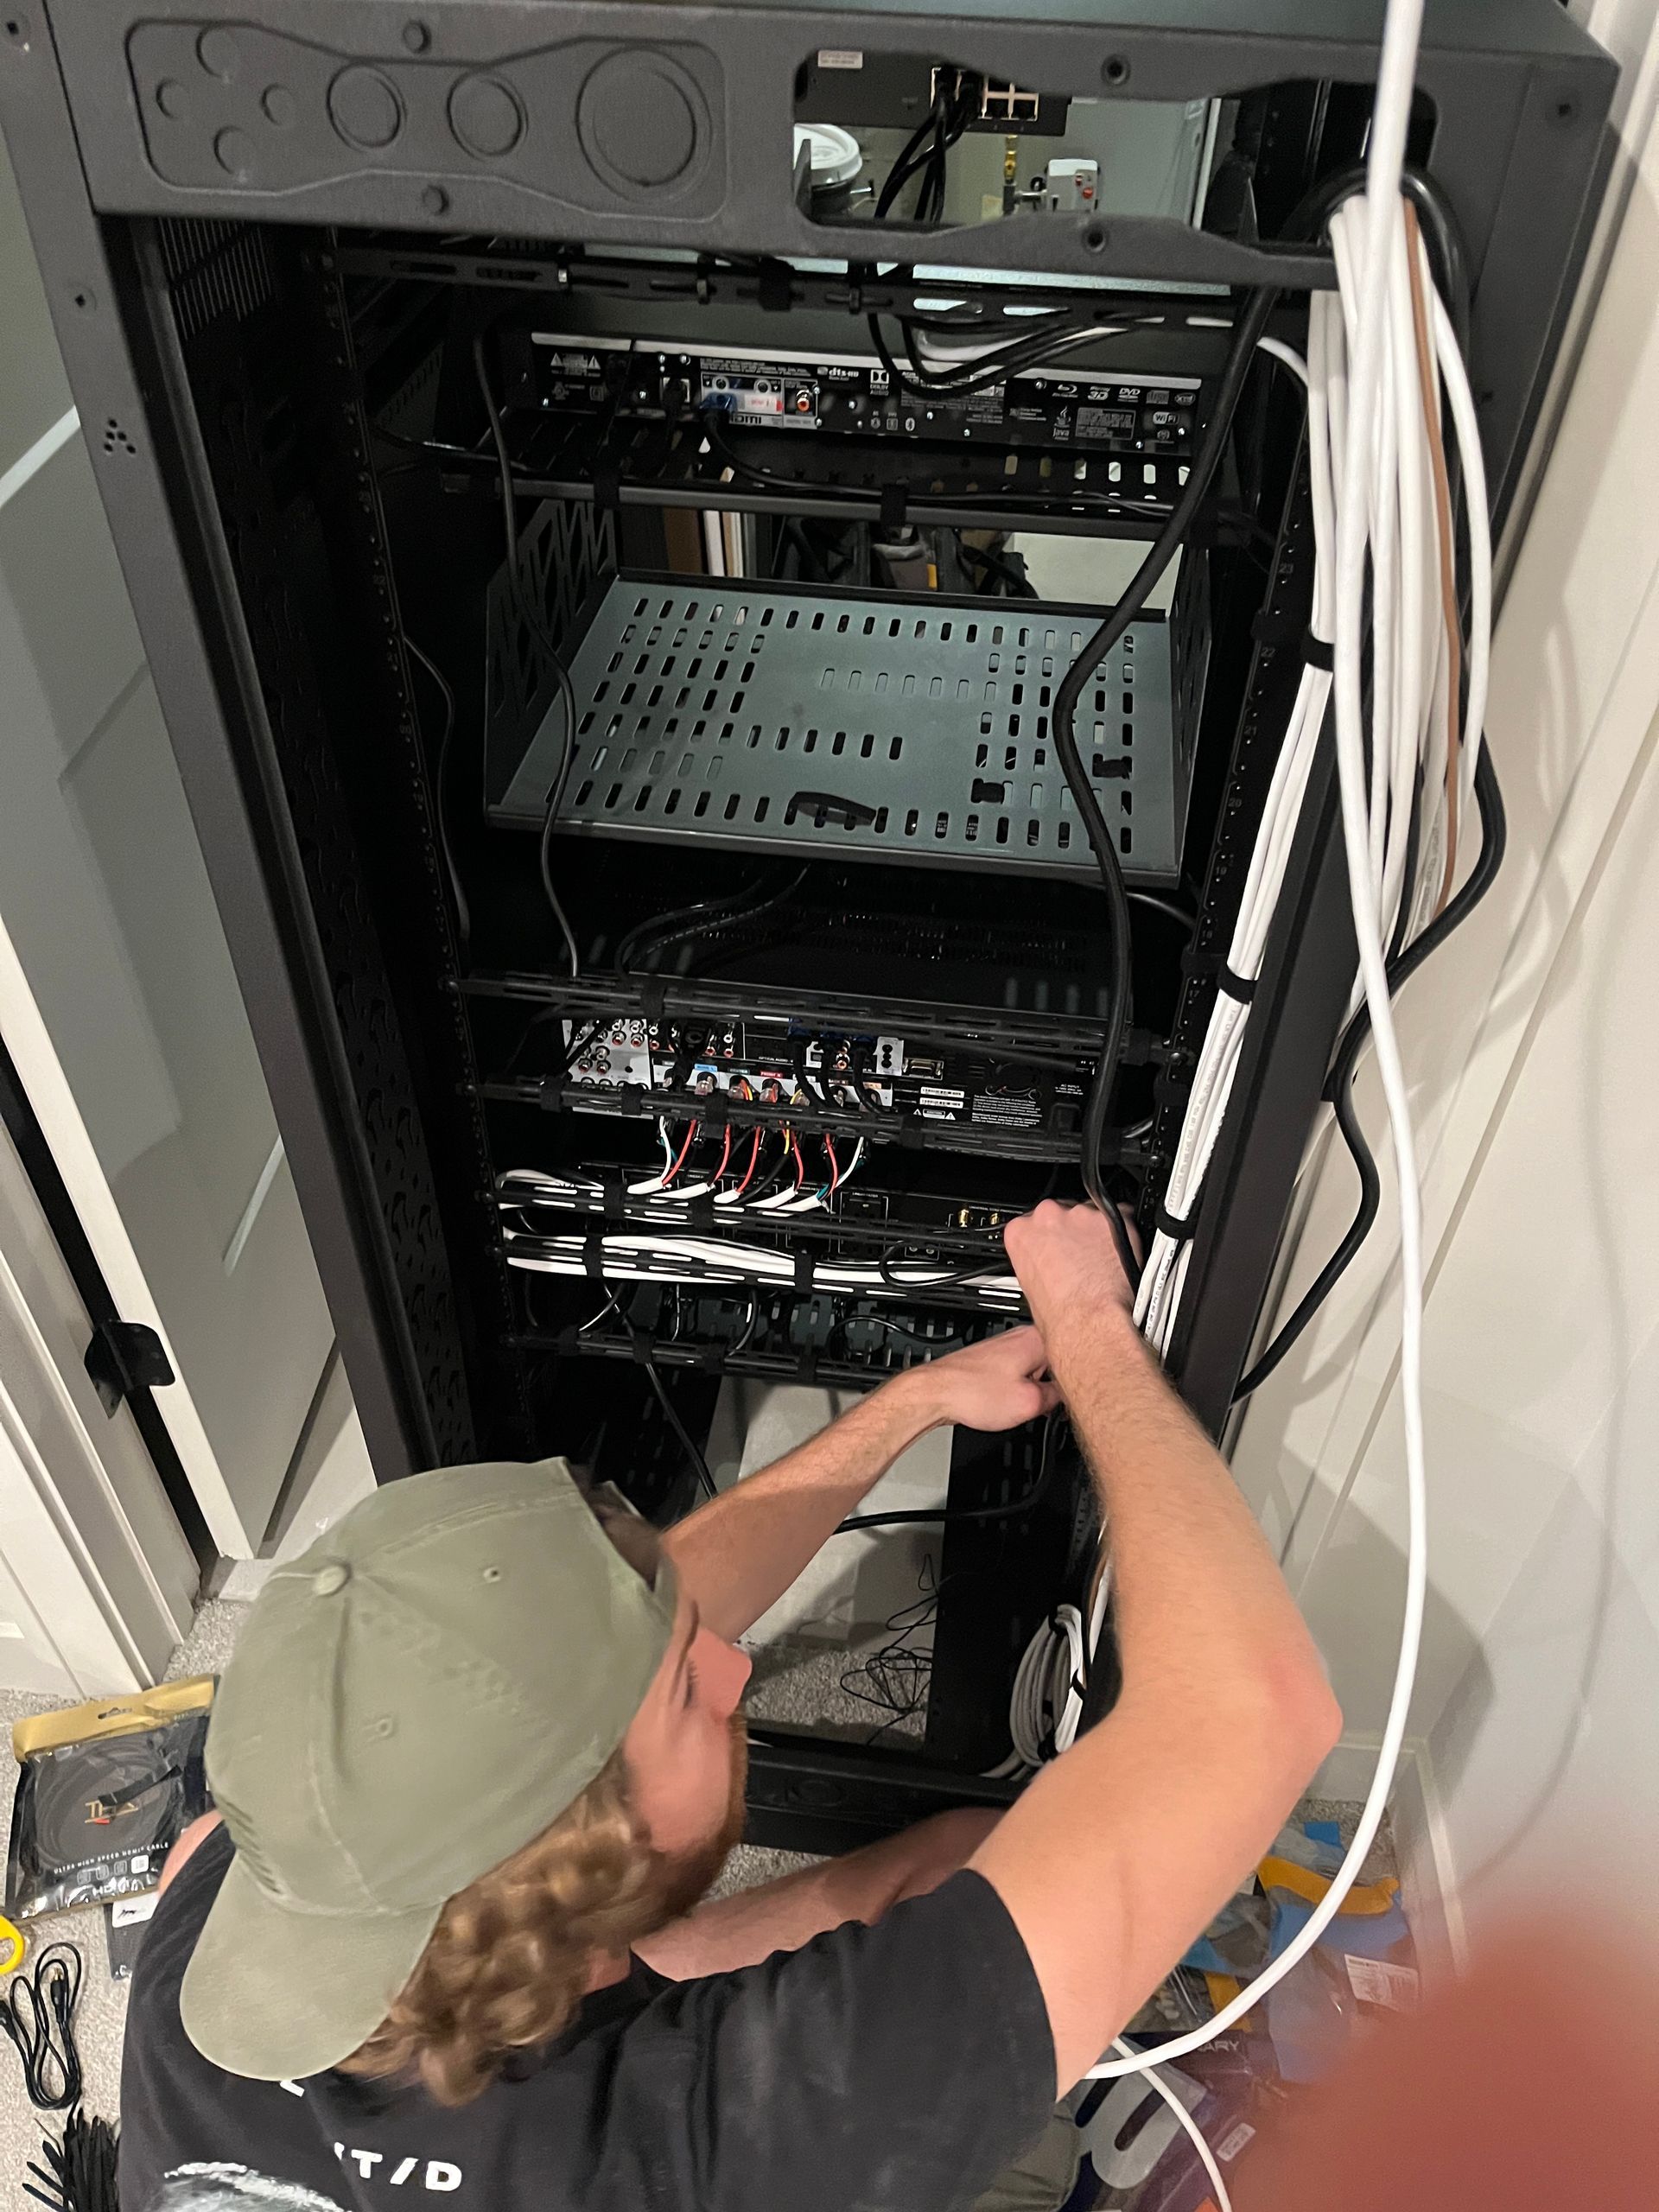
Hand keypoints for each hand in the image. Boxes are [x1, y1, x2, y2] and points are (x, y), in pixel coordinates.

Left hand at [902, 1324, 1059, 1433]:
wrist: (935, 1393)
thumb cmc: (972, 1393)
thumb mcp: (1029, 1403)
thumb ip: (1056, 1397)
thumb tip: (1066, 1396)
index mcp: (1035, 1340)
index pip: (1073, 1354)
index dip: (1075, 1380)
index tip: (1073, 1396)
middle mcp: (1020, 1337)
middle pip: (1055, 1361)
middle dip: (1054, 1384)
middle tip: (1044, 1403)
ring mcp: (1005, 1348)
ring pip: (1036, 1369)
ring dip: (1035, 1387)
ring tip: (1020, 1403)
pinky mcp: (993, 1360)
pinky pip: (1017, 1374)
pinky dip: (1017, 1388)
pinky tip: (1007, 1401)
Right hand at [1003, 1202, 1135, 1344]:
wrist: (1089, 1321)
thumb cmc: (1060, 1315)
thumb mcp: (1030, 1288)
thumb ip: (1036, 1264)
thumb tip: (1047, 1267)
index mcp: (1020, 1231)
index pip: (1030, 1223)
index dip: (1046, 1239)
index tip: (1053, 1249)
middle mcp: (1048, 1216)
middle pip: (1059, 1215)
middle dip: (1069, 1233)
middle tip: (1079, 1260)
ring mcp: (1081, 1215)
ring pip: (1090, 1216)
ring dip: (1095, 1234)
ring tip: (1101, 1264)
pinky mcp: (1111, 1219)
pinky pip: (1121, 1217)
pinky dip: (1123, 1233)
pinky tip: (1119, 1257)